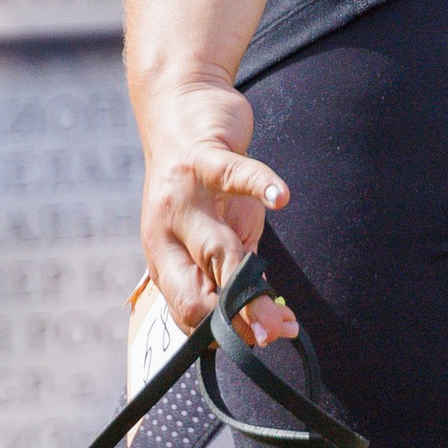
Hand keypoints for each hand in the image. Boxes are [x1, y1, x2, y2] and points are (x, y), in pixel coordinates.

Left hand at [133, 68, 298, 344]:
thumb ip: (235, 272)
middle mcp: (166, 233)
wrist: (177, 109)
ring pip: (216, 250)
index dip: (224, 333)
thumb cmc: (204, 184)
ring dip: (248, 284)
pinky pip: (232, 174)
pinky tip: (282, 198)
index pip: (187, 312)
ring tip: (279, 314)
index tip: (263, 339)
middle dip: (236, 321)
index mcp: (165, 259)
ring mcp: (182, 196)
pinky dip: (260, 185)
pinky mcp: (202, 157)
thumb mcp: (214, 234)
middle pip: (197, 292)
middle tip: (273, 334)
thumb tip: (270, 324)